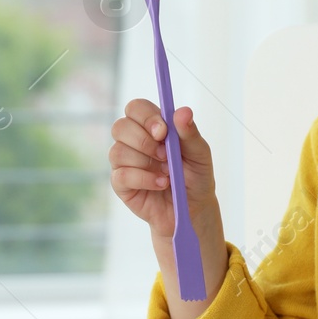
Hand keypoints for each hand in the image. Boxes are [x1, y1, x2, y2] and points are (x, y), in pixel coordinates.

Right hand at [109, 98, 220, 238]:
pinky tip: (160, 184)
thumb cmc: (196, 177)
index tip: (163, 132)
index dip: (146, 117)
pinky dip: (144, 179)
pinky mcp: (121, 183)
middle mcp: (134, 141)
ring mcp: (125, 162)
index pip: (136, 108)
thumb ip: (190, 133)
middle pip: (120, 126)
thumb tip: (183, 111)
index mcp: (152, 127)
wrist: (193, 209)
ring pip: (118, 151)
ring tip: (167, 174)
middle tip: (165, 155)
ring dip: (146, 163)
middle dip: (143, 141)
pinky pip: (121, 174)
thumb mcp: (200, 154)